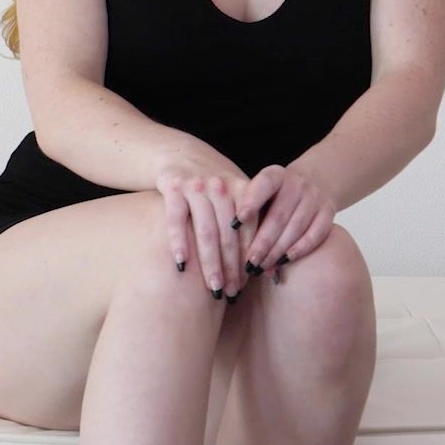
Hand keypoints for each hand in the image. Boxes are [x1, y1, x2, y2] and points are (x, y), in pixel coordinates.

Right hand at [155, 144, 254, 299]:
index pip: (251, 229)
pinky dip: (180, 242)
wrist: (179, 152)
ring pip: (206, 231)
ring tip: (213, 288)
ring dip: (210, 262)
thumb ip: (251, 221)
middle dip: (232, 267)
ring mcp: (197, 186)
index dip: (250, 257)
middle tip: (232, 292)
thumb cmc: (214, 183)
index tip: (250, 282)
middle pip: (229, 235)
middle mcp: (221, 187)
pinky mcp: (173, 187)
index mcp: (242, 188)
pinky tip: (182, 265)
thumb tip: (271, 266)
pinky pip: (177, 220)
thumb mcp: (236, 192)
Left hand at [233, 164, 336, 284]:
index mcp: (275, 174)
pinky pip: (316, 234)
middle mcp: (297, 183)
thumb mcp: (259, 194)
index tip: (235, 223)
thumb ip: (247, 209)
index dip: (250, 202)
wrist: (309, 186)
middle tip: (249, 262)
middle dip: (262, 242)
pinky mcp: (329, 211)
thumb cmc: (273, 198)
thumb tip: (231, 234)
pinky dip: (300, 249)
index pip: (263, 184)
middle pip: (278, 215)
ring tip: (262, 266)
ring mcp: (315, 197)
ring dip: (277, 250)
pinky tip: (285, 260)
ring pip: (296, 227)